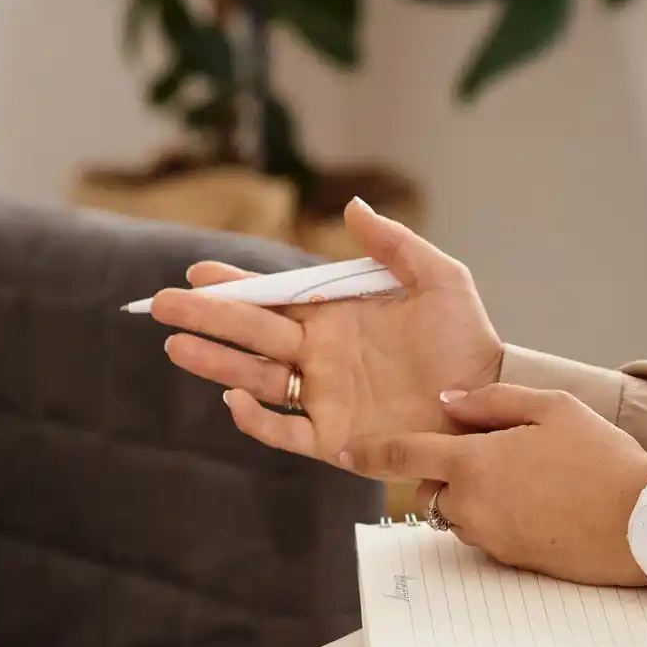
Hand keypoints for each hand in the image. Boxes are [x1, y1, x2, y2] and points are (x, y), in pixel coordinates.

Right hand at [152, 200, 502, 463]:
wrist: (486, 400)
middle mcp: (319, 357)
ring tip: (177, 346)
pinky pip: (284, 431)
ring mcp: (322, 398)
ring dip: (216, 363)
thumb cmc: (466, 340)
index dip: (235, 286)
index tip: (198, 272)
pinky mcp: (332, 439)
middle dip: (206, 318)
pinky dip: (257, 419)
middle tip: (160, 304)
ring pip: (256, 379)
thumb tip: (352, 207)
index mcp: (334, 318)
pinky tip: (234, 400)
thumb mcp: (440, 280)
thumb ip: (395, 245)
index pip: (273, 299)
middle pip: (250, 335)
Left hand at [342, 383, 646, 586]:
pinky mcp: (507, 560)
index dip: (367, 453)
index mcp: (471, 462)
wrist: (641, 521)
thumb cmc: (600, 457)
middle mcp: (469, 504)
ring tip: (522, 482)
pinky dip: (494, 520)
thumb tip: (447, 401)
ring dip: (470, 499)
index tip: (342, 454)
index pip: (402, 456)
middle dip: (444, 475)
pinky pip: (483, 536)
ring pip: (455, 516)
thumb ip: (490, 401)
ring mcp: (487, 537)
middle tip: (490, 457)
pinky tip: (534, 506)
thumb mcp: (551, 407)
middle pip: (428, 490)